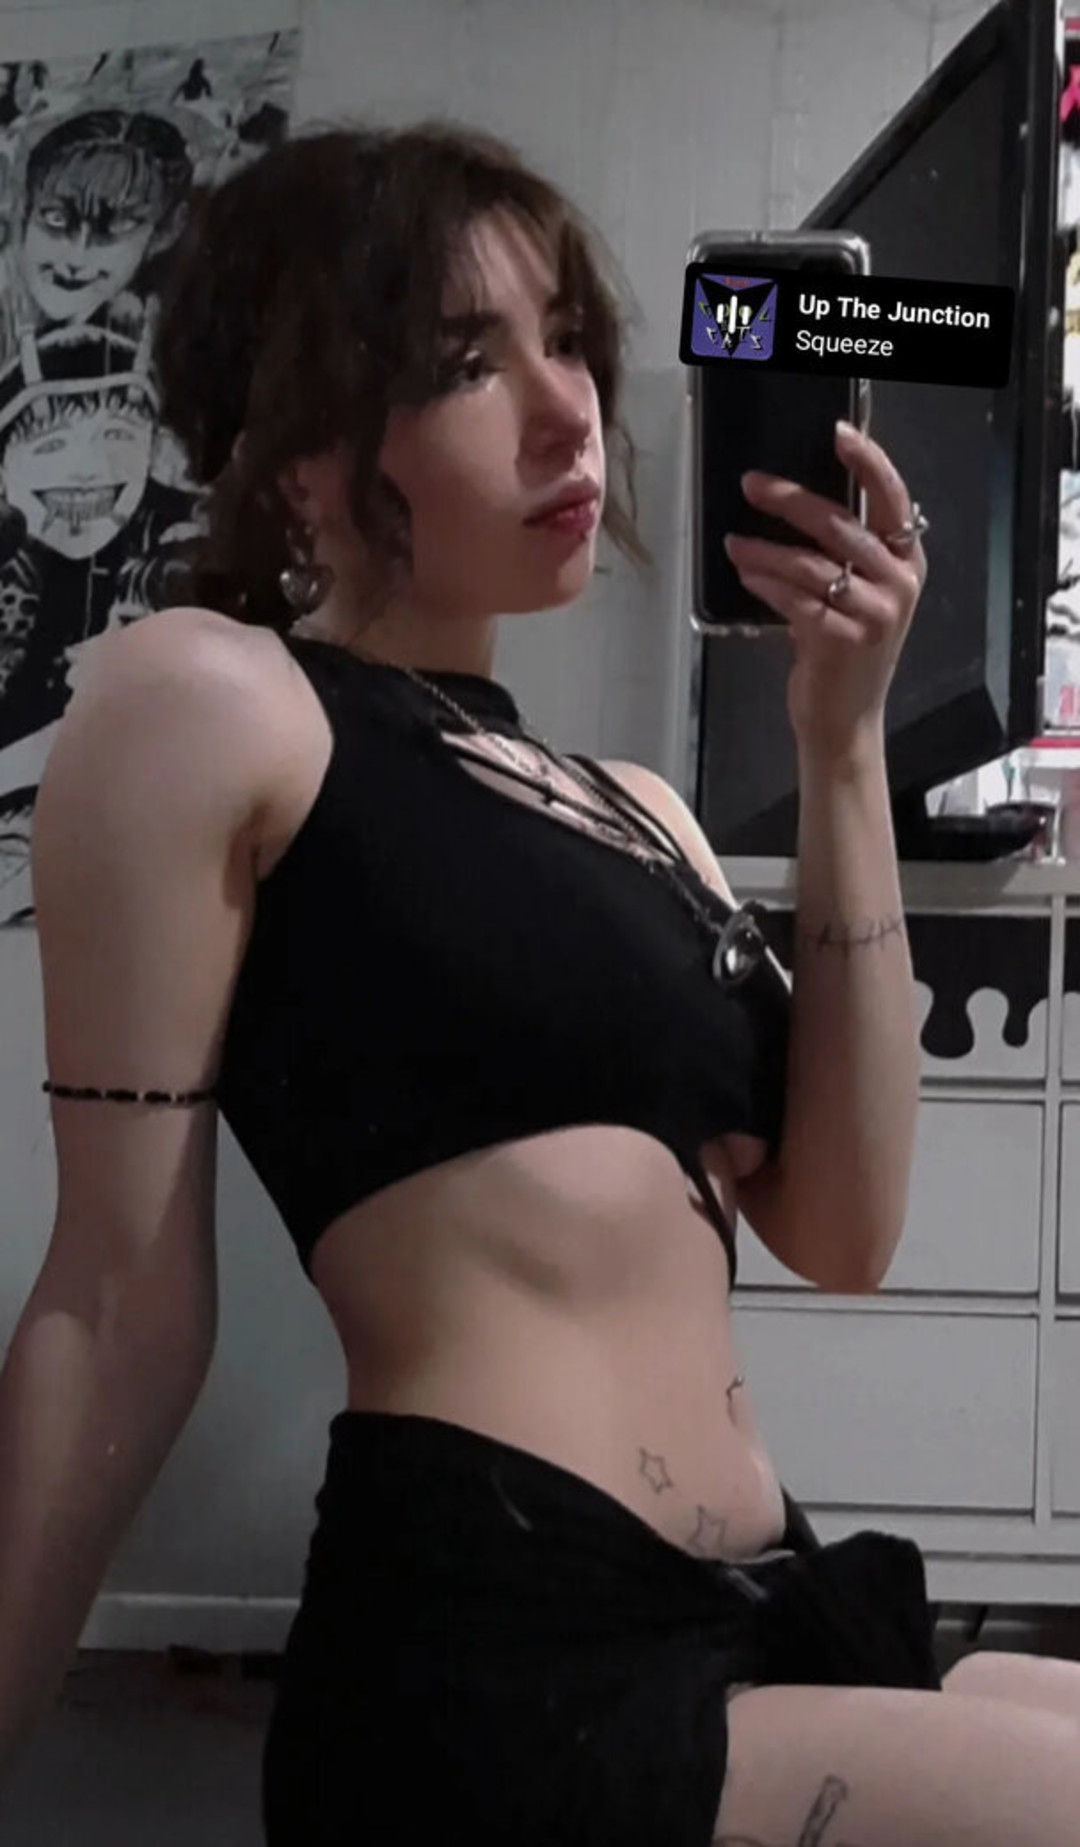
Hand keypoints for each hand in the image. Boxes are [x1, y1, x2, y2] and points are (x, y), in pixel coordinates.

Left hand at [722, 420, 926, 764]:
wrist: (845, 719)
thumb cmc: (845, 650)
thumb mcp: (861, 595)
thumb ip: (845, 553)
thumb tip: (796, 501)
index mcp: (908, 562)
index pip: (892, 498)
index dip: (868, 461)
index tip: (837, 434)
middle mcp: (899, 584)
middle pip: (841, 525)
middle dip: (790, 500)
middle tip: (752, 484)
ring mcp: (874, 615)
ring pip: (810, 564)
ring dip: (765, 549)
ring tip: (734, 542)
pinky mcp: (842, 641)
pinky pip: (795, 600)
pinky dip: (765, 583)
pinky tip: (745, 572)